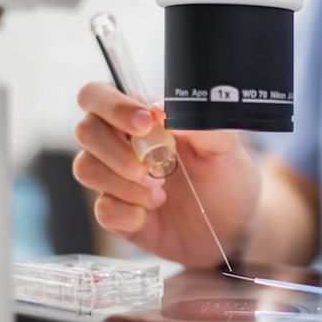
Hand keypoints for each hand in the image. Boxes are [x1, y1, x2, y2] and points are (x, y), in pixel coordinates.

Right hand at [72, 82, 260, 267]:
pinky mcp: (118, 214)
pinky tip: (151, 214)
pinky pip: (101, 209)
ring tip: (160, 194)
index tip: (145, 124)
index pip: (100, 95)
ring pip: (86, 168)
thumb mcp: (226, 146)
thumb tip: (160, 107)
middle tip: (153, 170)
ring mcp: (117, 180)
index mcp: (144, 119)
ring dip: (122, 183)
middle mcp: (123, 145)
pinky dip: (127, 213)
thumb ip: (197, 122)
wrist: (236, 226)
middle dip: (116, 151)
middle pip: (85, 130)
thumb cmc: (228, 179)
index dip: (112, 106)